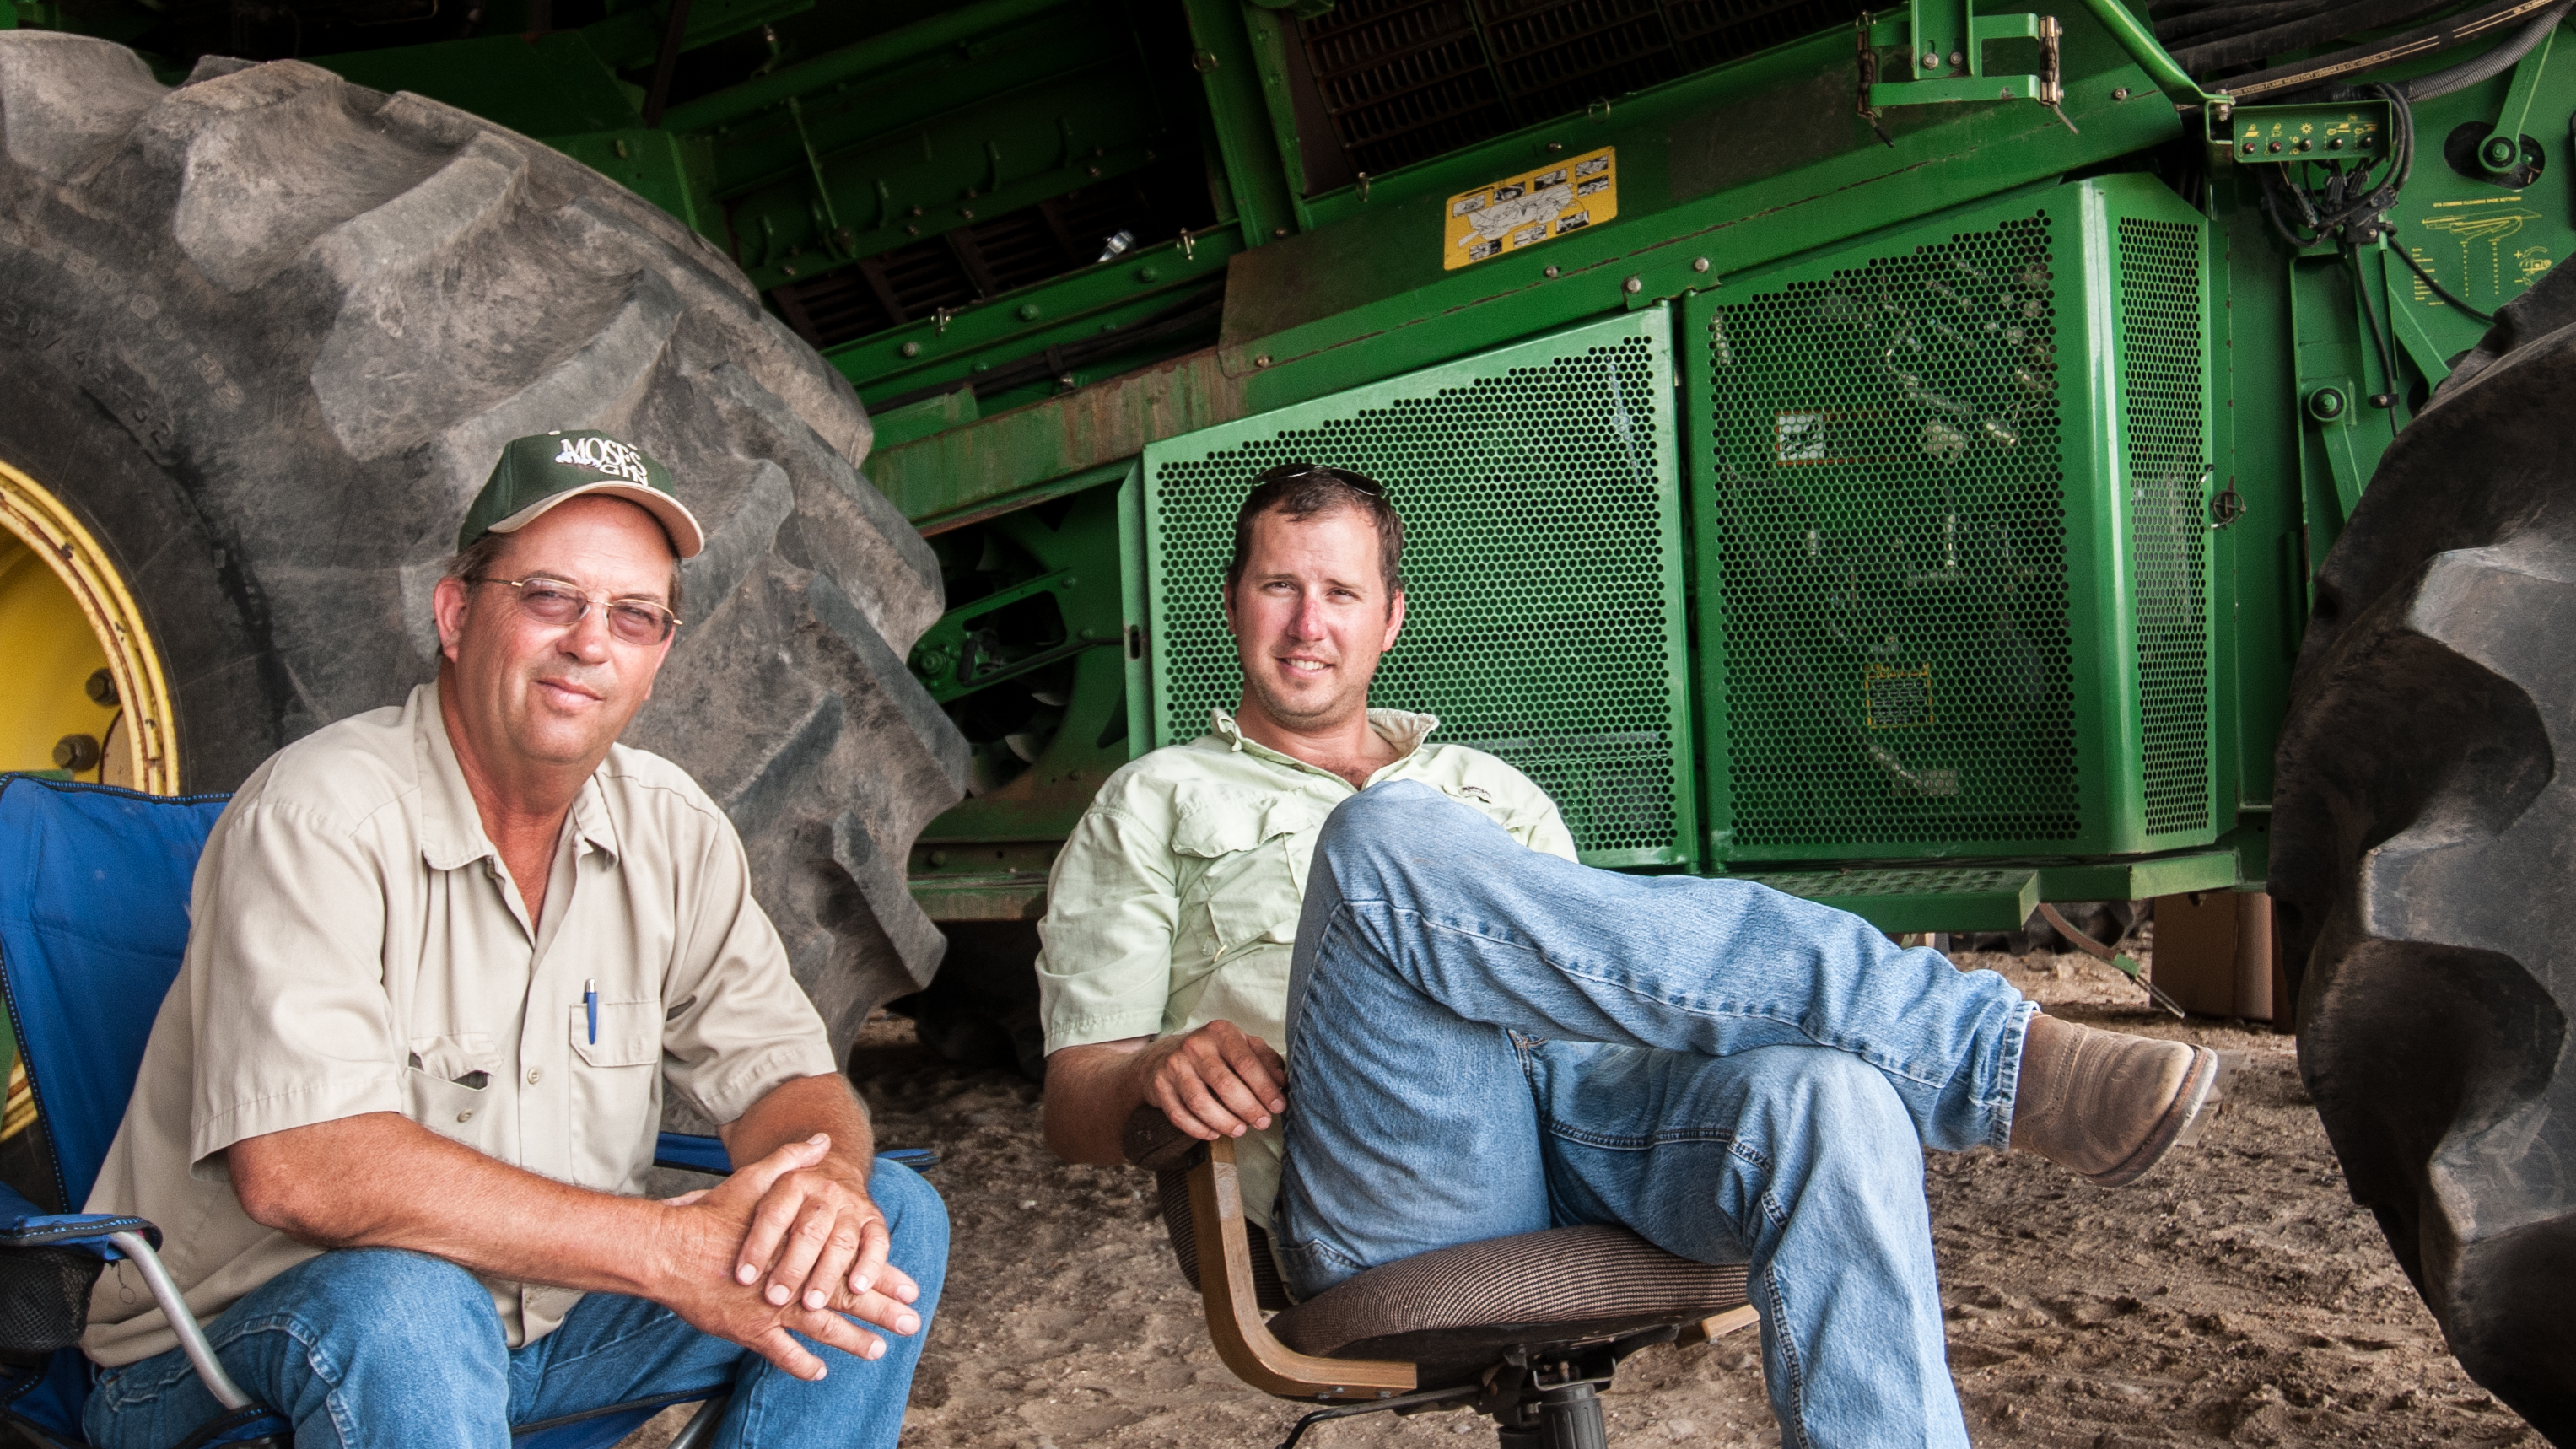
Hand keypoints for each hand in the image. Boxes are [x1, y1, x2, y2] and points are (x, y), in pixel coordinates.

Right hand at [657, 1136, 920, 1379]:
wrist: (671, 1251)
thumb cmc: (712, 1216)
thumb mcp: (756, 1179)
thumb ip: (792, 1160)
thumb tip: (821, 1140)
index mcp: (802, 1247)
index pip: (854, 1264)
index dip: (885, 1276)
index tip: (912, 1288)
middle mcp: (794, 1281)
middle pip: (849, 1299)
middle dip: (884, 1313)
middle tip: (912, 1324)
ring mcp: (773, 1310)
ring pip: (823, 1331)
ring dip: (853, 1341)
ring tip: (878, 1350)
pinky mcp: (749, 1330)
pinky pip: (782, 1353)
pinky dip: (801, 1364)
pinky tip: (819, 1372)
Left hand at [731, 1133, 919, 1317]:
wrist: (831, 1173)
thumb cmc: (785, 1193)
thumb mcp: (753, 1183)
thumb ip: (717, 1196)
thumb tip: (671, 1205)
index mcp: (791, 1183)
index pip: (772, 1214)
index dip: (757, 1246)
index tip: (742, 1278)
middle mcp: (824, 1193)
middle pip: (809, 1231)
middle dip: (793, 1267)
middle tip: (775, 1298)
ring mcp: (851, 1208)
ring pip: (841, 1243)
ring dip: (827, 1276)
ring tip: (812, 1304)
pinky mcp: (874, 1223)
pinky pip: (877, 1244)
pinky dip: (871, 1266)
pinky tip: (858, 1288)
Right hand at [1136, 1020, 1287, 1141]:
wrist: (1166, 1056)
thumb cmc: (1214, 1054)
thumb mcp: (1241, 1046)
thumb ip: (1265, 1060)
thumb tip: (1282, 1082)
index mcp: (1220, 1032)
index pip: (1246, 1062)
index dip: (1265, 1088)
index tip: (1278, 1106)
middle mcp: (1195, 1045)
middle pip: (1224, 1084)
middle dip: (1248, 1108)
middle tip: (1262, 1122)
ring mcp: (1175, 1065)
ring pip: (1200, 1102)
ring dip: (1224, 1122)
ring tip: (1240, 1130)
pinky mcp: (1160, 1085)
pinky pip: (1179, 1114)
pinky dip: (1198, 1129)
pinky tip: (1213, 1134)